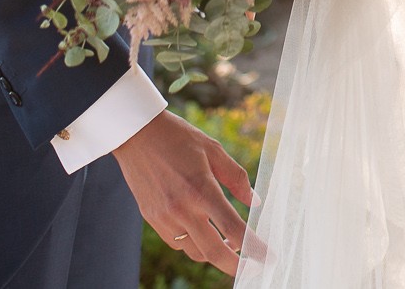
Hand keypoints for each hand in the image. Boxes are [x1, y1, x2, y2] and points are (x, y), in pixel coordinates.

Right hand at [113, 110, 253, 274]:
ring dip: (214, 253)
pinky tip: (202, 231)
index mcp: (202, 190)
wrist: (136, 134)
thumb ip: (236, 178)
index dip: (255, 248)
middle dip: (236, 267)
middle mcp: (182, 209)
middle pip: (214, 252)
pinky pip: (177, 243)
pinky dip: (193, 244)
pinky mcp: (152, 219)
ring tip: (228, 244)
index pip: (234, 229)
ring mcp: (165, 217)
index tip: (269, 258)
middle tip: (251, 269)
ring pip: (195, 251)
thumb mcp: (213, 149)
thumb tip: (255, 202)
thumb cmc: (177, 137)